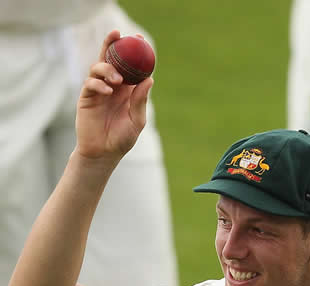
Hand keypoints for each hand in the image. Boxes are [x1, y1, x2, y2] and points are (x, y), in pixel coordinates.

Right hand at [75, 30, 152, 162]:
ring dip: (108, 69)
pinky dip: (99, 84)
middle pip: (110, 58)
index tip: (140, 39)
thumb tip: (149, 79)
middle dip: (113, 44)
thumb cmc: (121, 139)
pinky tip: (108, 91)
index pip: (130, 65)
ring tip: (117, 80)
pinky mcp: (86, 97)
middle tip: (118, 34)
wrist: (103, 153)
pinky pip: (91, 83)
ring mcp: (98, 90)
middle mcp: (112, 86)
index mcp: (127, 89)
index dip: (133, 51)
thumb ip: (141, 100)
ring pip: (98, 67)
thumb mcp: (136, 120)